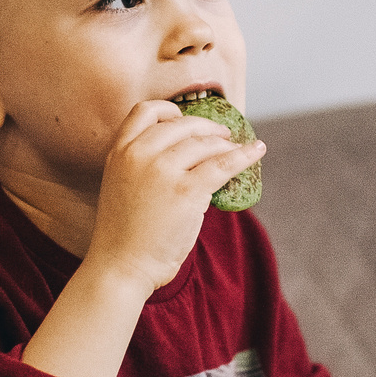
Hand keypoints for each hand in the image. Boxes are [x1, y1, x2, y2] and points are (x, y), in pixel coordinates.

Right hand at [84, 99, 264, 290]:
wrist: (121, 266)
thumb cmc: (124, 235)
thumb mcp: (123, 186)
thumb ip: (145, 166)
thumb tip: (188, 155)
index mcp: (119, 151)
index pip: (146, 111)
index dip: (170, 110)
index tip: (185, 118)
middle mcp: (139, 153)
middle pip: (182, 124)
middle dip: (206, 127)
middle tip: (222, 135)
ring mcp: (162, 169)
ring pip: (204, 143)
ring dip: (225, 143)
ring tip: (236, 148)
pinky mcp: (186, 190)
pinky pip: (223, 164)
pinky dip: (244, 155)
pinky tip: (257, 150)